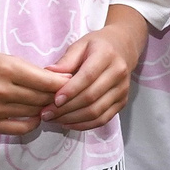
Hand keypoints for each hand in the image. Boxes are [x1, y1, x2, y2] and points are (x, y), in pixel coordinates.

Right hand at [0, 49, 69, 135]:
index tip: (71, 81)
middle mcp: (0, 91)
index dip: (63, 83)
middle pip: (43, 99)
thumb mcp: (4, 57)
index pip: (47, 82)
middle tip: (62, 93)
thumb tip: (62, 82)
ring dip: (45, 108)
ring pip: (35, 113)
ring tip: (47, 101)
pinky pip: (23, 128)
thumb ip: (32, 71)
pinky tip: (33, 114)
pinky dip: (33, 121)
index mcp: (5, 69)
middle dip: (56, 96)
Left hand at [46, 9, 148, 130]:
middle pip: (91, 97)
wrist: (123, 48)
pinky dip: (84, 125)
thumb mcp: (80, 45)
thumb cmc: (97, 46)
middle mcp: (118, 74)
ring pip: (96, 111)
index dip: (70, 91)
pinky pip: (103, 119)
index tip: (54, 100)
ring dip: (73, 119)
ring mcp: (122, 90)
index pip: (88, 77)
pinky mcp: (122, 102)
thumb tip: (48, 73)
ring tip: (54, 119)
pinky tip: (68, 123)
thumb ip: (66, 60)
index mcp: (106, 56)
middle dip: (66, 109)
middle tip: (46, 114)